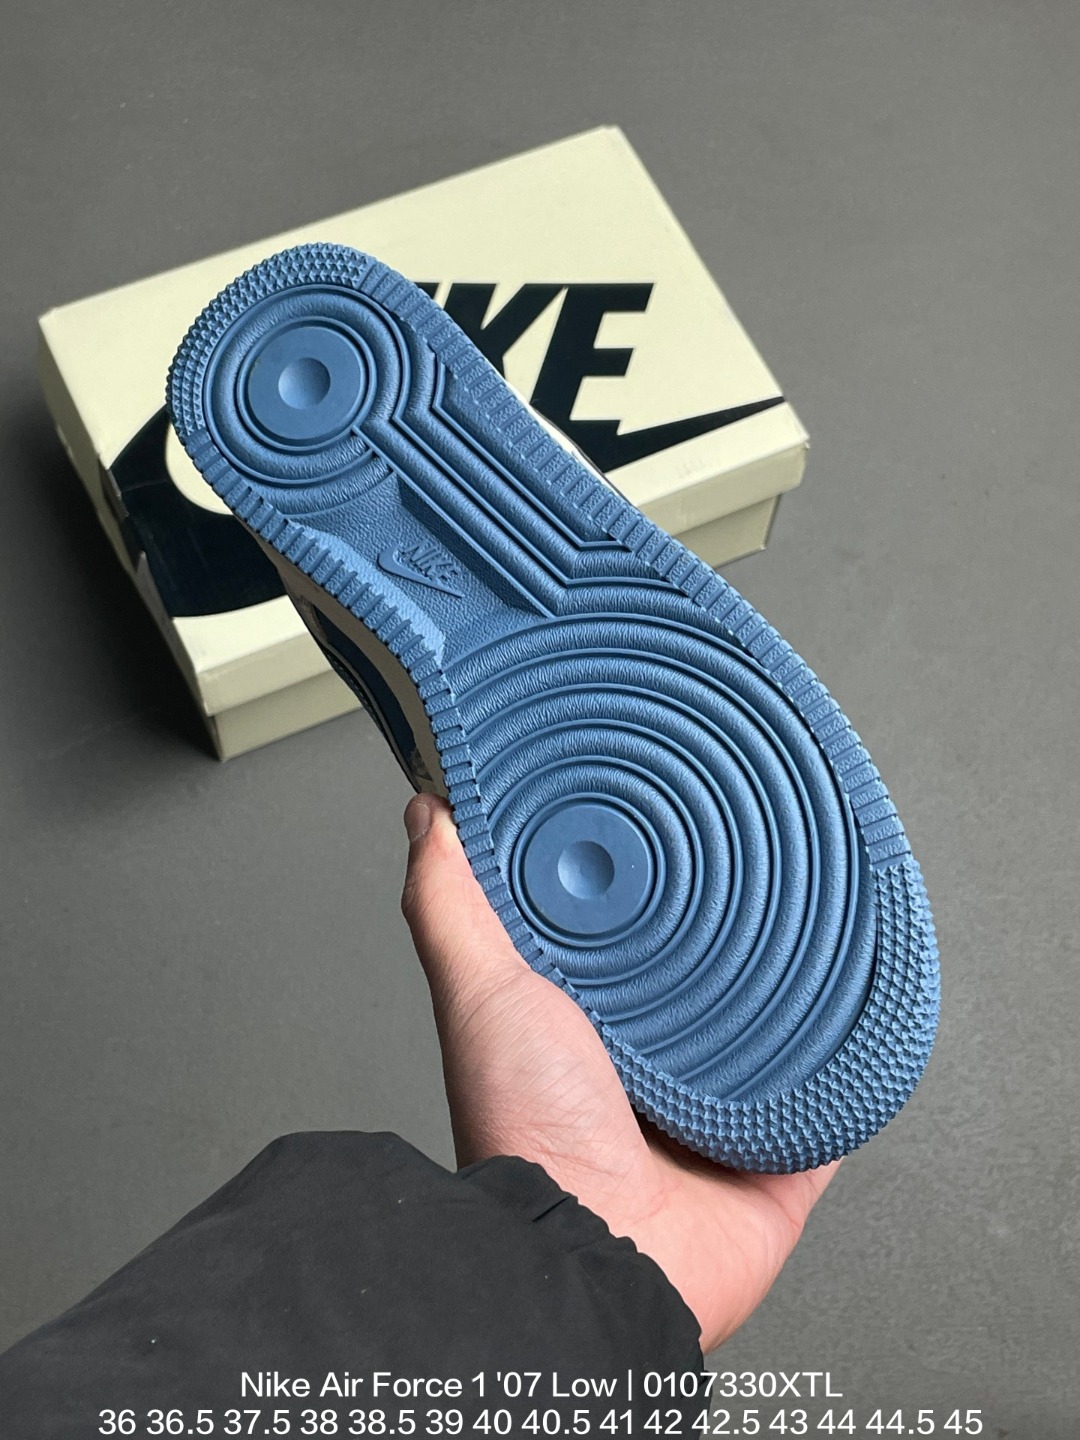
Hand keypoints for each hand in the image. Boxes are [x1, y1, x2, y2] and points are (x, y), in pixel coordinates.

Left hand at [401, 795, 838, 1353]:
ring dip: (797, 987)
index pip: (625, 931)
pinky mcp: (778, 1151)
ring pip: (775, 1028)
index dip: (645, 878)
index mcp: (584, 1024)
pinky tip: (865, 1011)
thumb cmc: (529, 1135)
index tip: (671, 820)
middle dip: (735, 928)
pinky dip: (851, 1060)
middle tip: (763, 865)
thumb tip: (426, 816)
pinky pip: (833, 1096)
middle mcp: (649, 1066)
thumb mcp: (480, 993)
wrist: (600, 1256)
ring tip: (824, 923)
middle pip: (707, 976)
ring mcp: (716, 1111)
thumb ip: (450, 905)